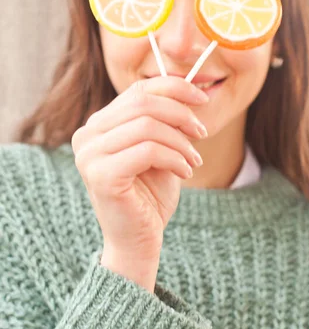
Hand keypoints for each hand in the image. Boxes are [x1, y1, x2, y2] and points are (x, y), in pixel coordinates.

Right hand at [71, 76, 208, 288]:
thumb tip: (191, 88)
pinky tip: (185, 171)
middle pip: (143, 103)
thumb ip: (165, 118)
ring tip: (194, 159)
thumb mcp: (160, 146)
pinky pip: (148, 150)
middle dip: (180, 114)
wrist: (139, 240)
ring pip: (147, 126)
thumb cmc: (150, 193)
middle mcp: (87, 135)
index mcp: (99, 124)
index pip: (138, 90)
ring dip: (180, 141)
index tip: (202, 98)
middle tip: (202, 132)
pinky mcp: (101, 176)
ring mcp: (89, 155)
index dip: (174, 87)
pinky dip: (175, 157)